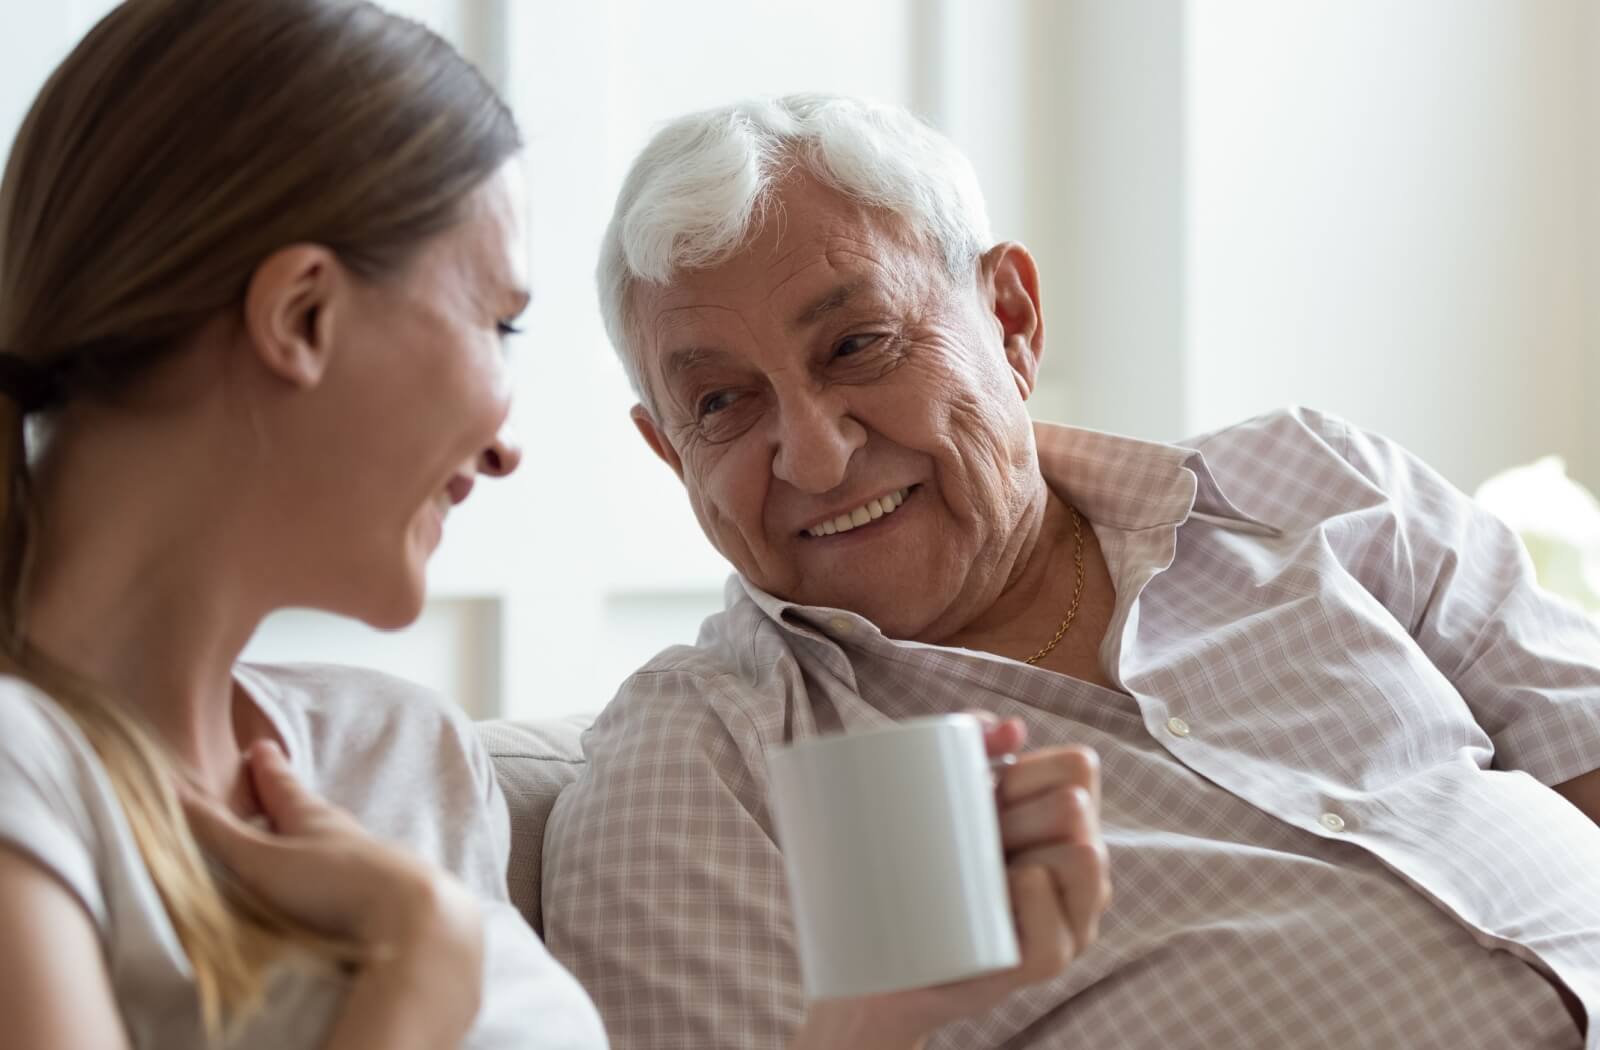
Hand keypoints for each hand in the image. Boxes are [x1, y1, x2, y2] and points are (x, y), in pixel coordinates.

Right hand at [181, 741, 482, 960]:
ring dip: (312, 835)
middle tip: (278, 777)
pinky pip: (348, 877)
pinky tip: (331, 885)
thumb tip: (166, 788)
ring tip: (300, 832)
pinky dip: (332, 871)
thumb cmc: (333, 883)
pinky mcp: (379, 898)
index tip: (261, 746)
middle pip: (309, 810)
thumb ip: (216, 832)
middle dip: (289, 796)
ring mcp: (366, 864)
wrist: (413, 919)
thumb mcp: (262, 858)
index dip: (268, 768)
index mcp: (312, 817)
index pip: (283, 785)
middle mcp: (342, 834)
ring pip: (332, 842)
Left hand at [794, 716, 1109, 1049]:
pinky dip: (1032, 901)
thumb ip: (969, 745)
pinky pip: (1057, 934)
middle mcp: (1082, 867)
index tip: (983, 792)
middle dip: (1016, 811)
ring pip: (1082, 858)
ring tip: (982, 873)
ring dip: (1025, 852)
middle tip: (975, 839)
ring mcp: (1071, 920)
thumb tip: (1010, 729)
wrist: (878, 954)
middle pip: (1073, 807)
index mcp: (1065, 821)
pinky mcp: (1043, 965)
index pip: (1079, 766)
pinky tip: (1002, 894)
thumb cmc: (920, 863)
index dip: (1025, 767)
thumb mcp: (938, 794)